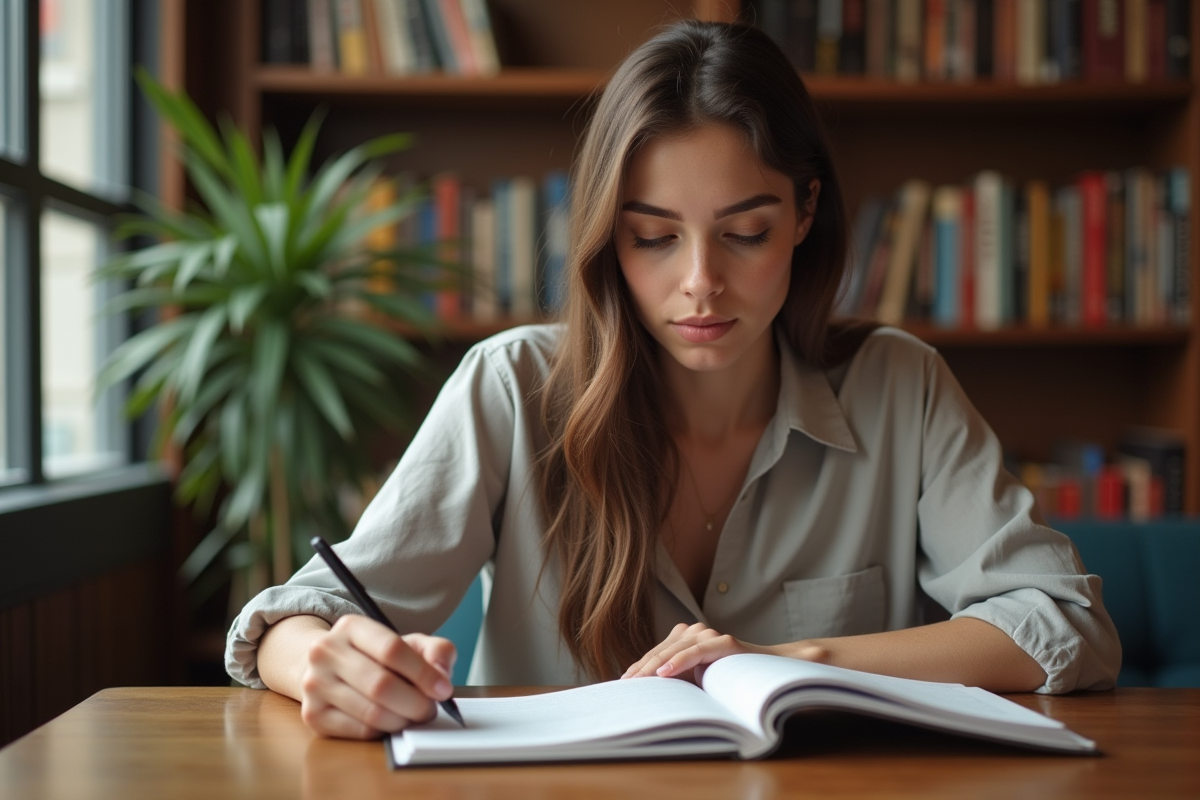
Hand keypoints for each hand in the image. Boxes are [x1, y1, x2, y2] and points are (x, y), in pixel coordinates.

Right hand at [298, 615, 456, 739]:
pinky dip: (383, 731)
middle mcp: (325, 652)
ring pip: (371, 712)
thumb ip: (435, 651)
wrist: (328, 669)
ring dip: (402, 720)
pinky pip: (359, 731)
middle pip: (381, 685)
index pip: (392, 650)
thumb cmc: (375, 657)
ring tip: (413, 716)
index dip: (423, 673)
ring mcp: (315, 684)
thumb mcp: (407, 643)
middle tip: (430, 710)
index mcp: (351, 626)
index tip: (443, 689)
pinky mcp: (313, 714)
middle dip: (416, 703)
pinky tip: (391, 722)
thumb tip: (442, 674)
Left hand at [621, 622, 774, 683]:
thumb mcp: (694, 679)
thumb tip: (645, 688)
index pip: (656, 652)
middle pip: (661, 651)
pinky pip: (696, 651)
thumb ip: (674, 677)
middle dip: (642, 668)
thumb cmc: (726, 678)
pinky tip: (664, 673)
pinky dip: (679, 661)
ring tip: (638, 680)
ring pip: (674, 650)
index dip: (639, 666)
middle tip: (625, 684)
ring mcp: (709, 634)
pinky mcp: (724, 642)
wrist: (765, 673)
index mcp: (685, 637)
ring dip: (654, 666)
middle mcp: (695, 631)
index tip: (622, 681)